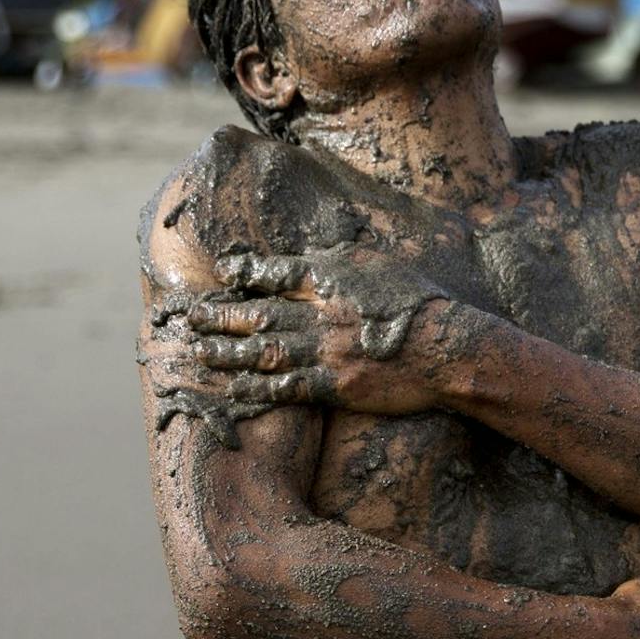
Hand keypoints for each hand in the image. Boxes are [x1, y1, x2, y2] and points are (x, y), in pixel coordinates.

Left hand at [184, 242, 457, 415]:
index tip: (222, 275)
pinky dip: (256, 387)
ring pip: (263, 350)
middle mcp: (322, 313)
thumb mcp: (380, 263)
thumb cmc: (418, 304)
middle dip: (221, 315)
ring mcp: (326, 351)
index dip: (245, 273)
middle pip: (258, 311)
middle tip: (191, 317)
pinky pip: (286, 387)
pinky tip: (233, 386)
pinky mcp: (335, 386)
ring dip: (226, 352)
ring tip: (199, 351)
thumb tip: (311, 251)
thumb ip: (342, 257)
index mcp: (333, 278)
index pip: (277, 272)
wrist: (449, 350)